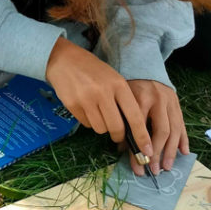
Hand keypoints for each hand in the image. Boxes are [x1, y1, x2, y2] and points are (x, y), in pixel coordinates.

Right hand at [45, 38, 152, 159]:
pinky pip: (86, 124)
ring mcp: (86, 99)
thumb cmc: (93, 69)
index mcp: (118, 84)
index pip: (134, 116)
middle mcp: (103, 92)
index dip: (141, 136)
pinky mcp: (72, 105)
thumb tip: (132, 128)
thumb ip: (123, 100)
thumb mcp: (113, 78)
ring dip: (102, 126)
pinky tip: (85, 107)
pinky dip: (89, 121)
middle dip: (118, 136)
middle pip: (116, 127)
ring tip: (97, 111)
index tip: (147, 150)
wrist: (63, 59)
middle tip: (117, 135)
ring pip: (100, 129)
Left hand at [127, 79, 188, 174]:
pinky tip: (183, 153)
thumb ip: (122, 121)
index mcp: (140, 97)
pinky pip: (182, 125)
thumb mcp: (121, 100)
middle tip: (155, 170)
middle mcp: (158, 100)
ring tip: (167, 166)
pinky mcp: (178, 104)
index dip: (140, 146)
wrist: (144, 69)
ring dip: (171, 151)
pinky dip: (183, 140)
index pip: (140, 127)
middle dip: (158, 153)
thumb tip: (123, 150)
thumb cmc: (129, 88)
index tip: (140, 163)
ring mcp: (171, 102)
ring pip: (175, 130)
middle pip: (161, 130)